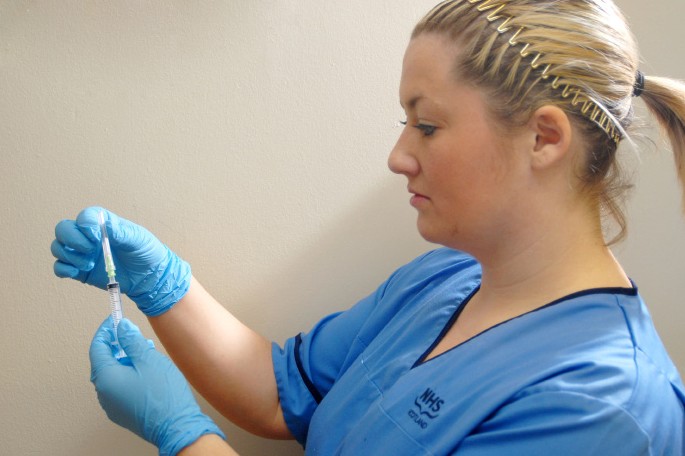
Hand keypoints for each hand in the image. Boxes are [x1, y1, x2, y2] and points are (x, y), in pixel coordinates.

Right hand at [52, 207, 190, 315]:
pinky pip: (59, 267)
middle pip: (63, 229)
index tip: (96, 237)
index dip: (85, 225)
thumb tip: (103, 225)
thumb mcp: (137, 239)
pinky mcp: (80, 270)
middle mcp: (88, 237)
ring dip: (69, 255)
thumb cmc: (146, 253)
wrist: (149, 277)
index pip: (84, 217)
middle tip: (89, 250)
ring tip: (89, 264)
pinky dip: (62, 269)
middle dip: (71, 239)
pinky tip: (76, 271)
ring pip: (58, 248)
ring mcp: (82, 254)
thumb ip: (120, 231)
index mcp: (103, 224)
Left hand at [89, 317, 225, 455]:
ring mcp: (112, 405)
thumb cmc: (163, 396)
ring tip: (145, 352)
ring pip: (113, 374)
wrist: (176, 426)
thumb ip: (132, 340)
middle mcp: (104, 393)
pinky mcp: (122, 412)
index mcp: (106, 378)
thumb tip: (121, 327)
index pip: (97, 347)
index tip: (115, 320)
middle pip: (104, 361)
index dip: (106, 331)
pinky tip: (146, 370)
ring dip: (125, 359)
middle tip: (133, 334)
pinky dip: (128, 373)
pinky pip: (120, 387)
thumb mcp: (149, 359)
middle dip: (117, 344)